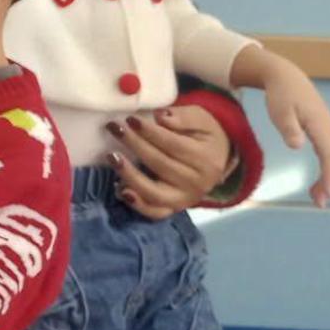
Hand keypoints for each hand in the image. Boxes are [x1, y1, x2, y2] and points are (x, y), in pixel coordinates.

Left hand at [108, 105, 232, 219]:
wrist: (218, 159)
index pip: (172, 145)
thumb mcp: (200, 119)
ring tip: (112, 157)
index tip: (130, 119)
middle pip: (160, 165)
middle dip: (134, 144)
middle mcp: (196, 183)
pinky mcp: (174, 209)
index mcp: (205, 160)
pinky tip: (121, 191)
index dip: (150, 132)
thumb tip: (160, 116)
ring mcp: (185, 199)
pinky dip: (138, 205)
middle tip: (114, 128)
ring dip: (130, 176)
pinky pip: (155, 212)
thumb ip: (182, 117)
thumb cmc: (204, 135)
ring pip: (154, 193)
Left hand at [262, 57, 329, 207]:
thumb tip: (297, 145)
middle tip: (319, 202)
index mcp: (319, 124)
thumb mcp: (279, 111)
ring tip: (317, 196)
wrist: (286, 77)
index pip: (329, 155)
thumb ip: (288, 128)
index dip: (329, 176)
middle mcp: (329, 128)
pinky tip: (321, 180)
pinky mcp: (326, 130)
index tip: (326, 194)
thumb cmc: (281, 95)